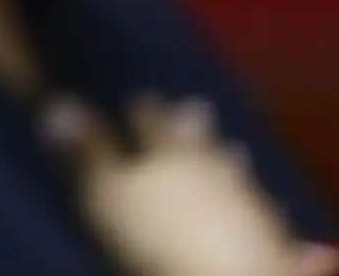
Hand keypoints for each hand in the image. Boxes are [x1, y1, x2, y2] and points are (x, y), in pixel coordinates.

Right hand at [44, 95, 338, 275]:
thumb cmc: (158, 236)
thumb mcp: (106, 193)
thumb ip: (86, 151)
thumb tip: (56, 102)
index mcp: (170, 154)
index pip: (153, 124)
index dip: (146, 112)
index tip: (142, 97)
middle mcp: (213, 170)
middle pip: (202, 144)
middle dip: (196, 128)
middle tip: (198, 106)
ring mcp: (248, 204)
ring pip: (239, 177)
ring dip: (235, 164)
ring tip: (238, 151)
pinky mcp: (273, 241)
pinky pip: (274, 223)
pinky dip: (272, 214)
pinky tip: (282, 210)